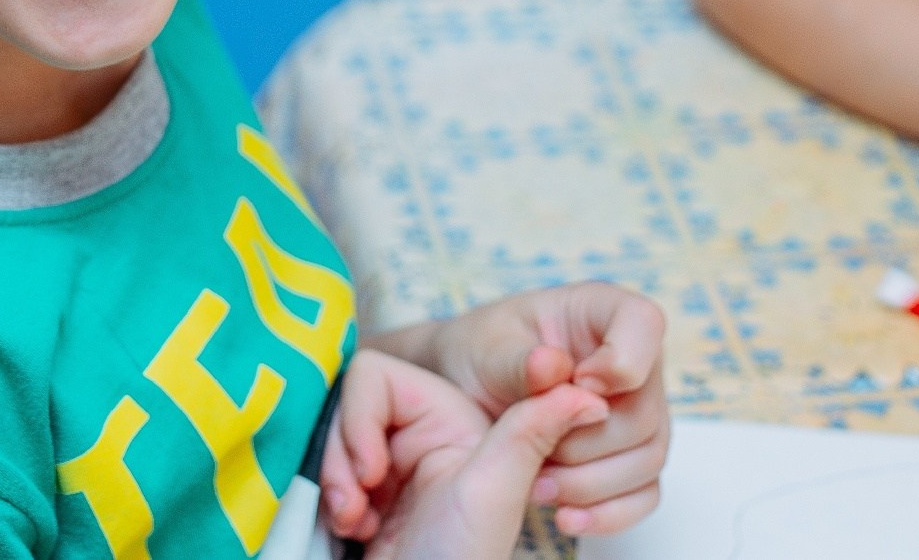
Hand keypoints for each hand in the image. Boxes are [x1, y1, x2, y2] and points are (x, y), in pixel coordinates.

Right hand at [322, 349, 609, 558]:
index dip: (360, 417)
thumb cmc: (457, 559)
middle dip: (341, 457)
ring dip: (335, 481)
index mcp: (452, 421)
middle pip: (347, 407)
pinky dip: (333, 500)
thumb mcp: (495, 493)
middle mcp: (419, 434)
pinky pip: (326, 470)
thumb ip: (532, 432)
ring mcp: (390, 464)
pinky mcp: (367, 492)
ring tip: (353, 521)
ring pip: (331, 437)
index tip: (372, 468)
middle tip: (353, 504)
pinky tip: (355, 528)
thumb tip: (592, 394)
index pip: (377, 377)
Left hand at [372, 283, 668, 534]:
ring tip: (534, 484)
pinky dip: (609, 513)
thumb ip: (516, 360)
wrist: (465, 393)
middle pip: (645, 411)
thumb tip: (552, 367)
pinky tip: (566, 518)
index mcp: (600, 312)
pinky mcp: (630, 457)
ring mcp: (637, 411)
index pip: (644, 324)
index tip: (577, 383)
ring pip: (648, 457)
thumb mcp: (486, 348)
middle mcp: (631, 361)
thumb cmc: (479, 353)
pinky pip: (644, 493)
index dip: (622, 360)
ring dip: (590, 482)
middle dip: (588, 440)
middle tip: (535, 446)